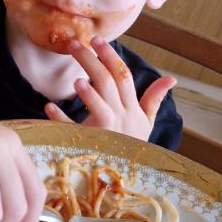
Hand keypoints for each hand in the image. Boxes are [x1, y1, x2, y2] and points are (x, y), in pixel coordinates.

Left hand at [44, 36, 175, 140]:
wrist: (126, 181)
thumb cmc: (132, 147)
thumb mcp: (146, 124)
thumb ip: (154, 99)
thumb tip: (172, 78)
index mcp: (132, 110)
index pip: (123, 77)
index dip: (110, 57)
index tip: (97, 40)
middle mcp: (121, 119)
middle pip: (107, 84)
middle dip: (92, 61)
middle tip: (75, 44)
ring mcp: (105, 133)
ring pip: (100, 109)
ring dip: (88, 95)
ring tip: (76, 81)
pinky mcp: (87, 146)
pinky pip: (74, 133)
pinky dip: (61, 120)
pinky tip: (49, 107)